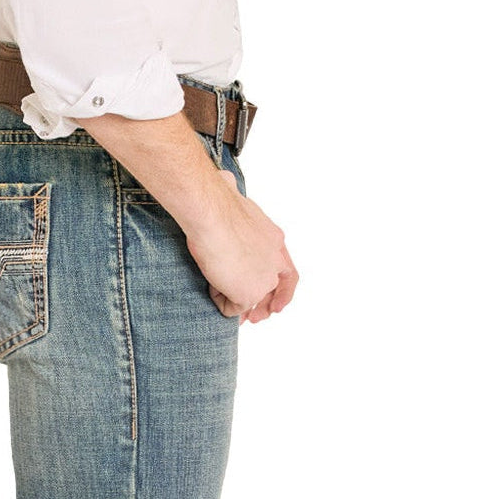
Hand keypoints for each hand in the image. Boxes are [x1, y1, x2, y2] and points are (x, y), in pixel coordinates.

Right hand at [186, 169, 298, 322]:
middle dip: (265, 308)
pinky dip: (220, 302)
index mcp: (274, 239)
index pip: (287, 270)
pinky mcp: (249, 294)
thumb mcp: (233, 197)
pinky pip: (232, 309)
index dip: (285, 290)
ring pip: (251, 300)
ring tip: (219, 292)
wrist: (212, 214)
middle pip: (275, 291)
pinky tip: (212, 285)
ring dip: (235, 302)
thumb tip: (225, 178)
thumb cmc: (217, 201)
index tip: (279, 305)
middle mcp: (274, 260)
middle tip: (254, 319)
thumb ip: (234, 196)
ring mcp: (264, 279)